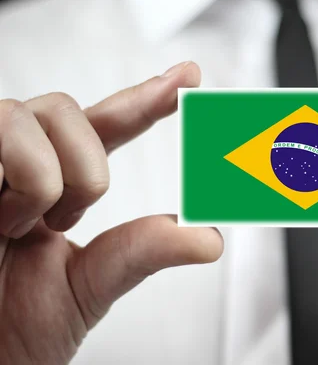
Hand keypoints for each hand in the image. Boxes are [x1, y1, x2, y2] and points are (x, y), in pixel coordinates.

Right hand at [0, 62, 223, 363]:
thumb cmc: (15, 328)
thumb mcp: (92, 284)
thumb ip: (144, 251)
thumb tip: (210, 238)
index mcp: (57, 183)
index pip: (105, 125)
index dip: (147, 97)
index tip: (190, 76)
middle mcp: (18, 163)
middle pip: (65, 108)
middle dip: (86, 168)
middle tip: (65, 221)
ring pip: (34, 113)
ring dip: (47, 177)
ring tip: (25, 225)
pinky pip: (2, 129)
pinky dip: (24, 181)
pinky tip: (0, 223)